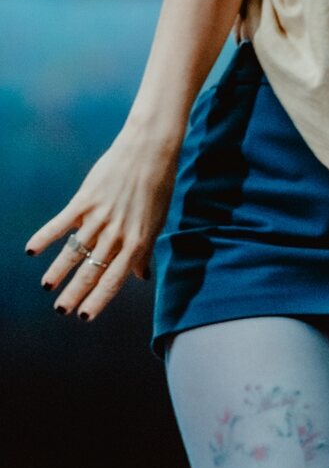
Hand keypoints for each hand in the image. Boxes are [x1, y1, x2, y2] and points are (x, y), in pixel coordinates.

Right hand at [24, 130, 180, 322]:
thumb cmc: (157, 187)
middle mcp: (118, 233)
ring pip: (75, 250)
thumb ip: (144, 251)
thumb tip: (141, 277)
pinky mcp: (86, 199)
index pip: (114, 279)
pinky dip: (45, 237)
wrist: (150, 151)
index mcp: (137, 242)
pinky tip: (31, 251)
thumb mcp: (156, 222)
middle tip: (61, 310)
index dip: (98, 300)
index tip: (84, 316)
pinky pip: (62, 223)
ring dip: (59, 270)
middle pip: (92, 269)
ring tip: (47, 287)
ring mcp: (100, 217)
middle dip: (75, 292)